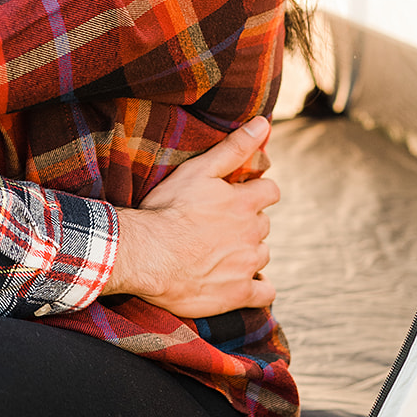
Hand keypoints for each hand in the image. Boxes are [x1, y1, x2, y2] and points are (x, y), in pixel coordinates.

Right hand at [107, 117, 278, 317]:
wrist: (147, 255)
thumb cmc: (167, 209)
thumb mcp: (199, 169)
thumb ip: (234, 147)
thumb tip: (264, 123)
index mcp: (246, 202)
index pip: (269, 191)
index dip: (255, 191)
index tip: (236, 196)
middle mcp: (253, 233)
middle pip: (263, 224)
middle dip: (247, 223)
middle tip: (218, 225)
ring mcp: (247, 265)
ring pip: (261, 255)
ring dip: (248, 252)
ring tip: (219, 252)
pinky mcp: (238, 293)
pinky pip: (264, 293)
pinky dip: (258, 288)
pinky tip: (242, 284)